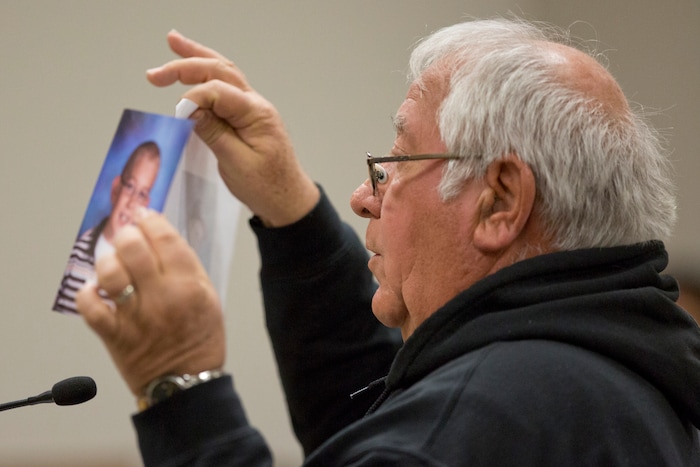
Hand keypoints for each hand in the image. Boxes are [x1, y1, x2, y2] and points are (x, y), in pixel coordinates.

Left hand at [76, 210, 224, 395]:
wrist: (186, 382)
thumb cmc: (200, 337)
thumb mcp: (208, 295)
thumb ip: (186, 266)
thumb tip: (159, 237)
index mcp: (190, 284)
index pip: (165, 238)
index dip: (150, 220)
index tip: (144, 216)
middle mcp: (162, 296)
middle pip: (132, 247)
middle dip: (126, 234)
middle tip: (127, 236)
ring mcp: (135, 316)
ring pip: (109, 272)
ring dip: (108, 261)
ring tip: (113, 262)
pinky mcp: (113, 334)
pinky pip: (89, 307)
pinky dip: (88, 293)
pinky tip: (97, 290)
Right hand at [146, 30, 319, 226]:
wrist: (288, 200)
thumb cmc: (268, 186)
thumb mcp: (237, 164)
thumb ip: (213, 133)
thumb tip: (188, 109)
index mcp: (256, 114)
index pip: (219, 91)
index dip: (193, 98)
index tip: (176, 116)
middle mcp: (255, 105)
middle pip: (220, 71)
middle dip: (187, 65)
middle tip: (156, 73)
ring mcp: (252, 109)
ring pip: (223, 74)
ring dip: (197, 59)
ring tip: (174, 43)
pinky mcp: (246, 117)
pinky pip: (225, 89)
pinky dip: (206, 76)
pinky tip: (193, 68)